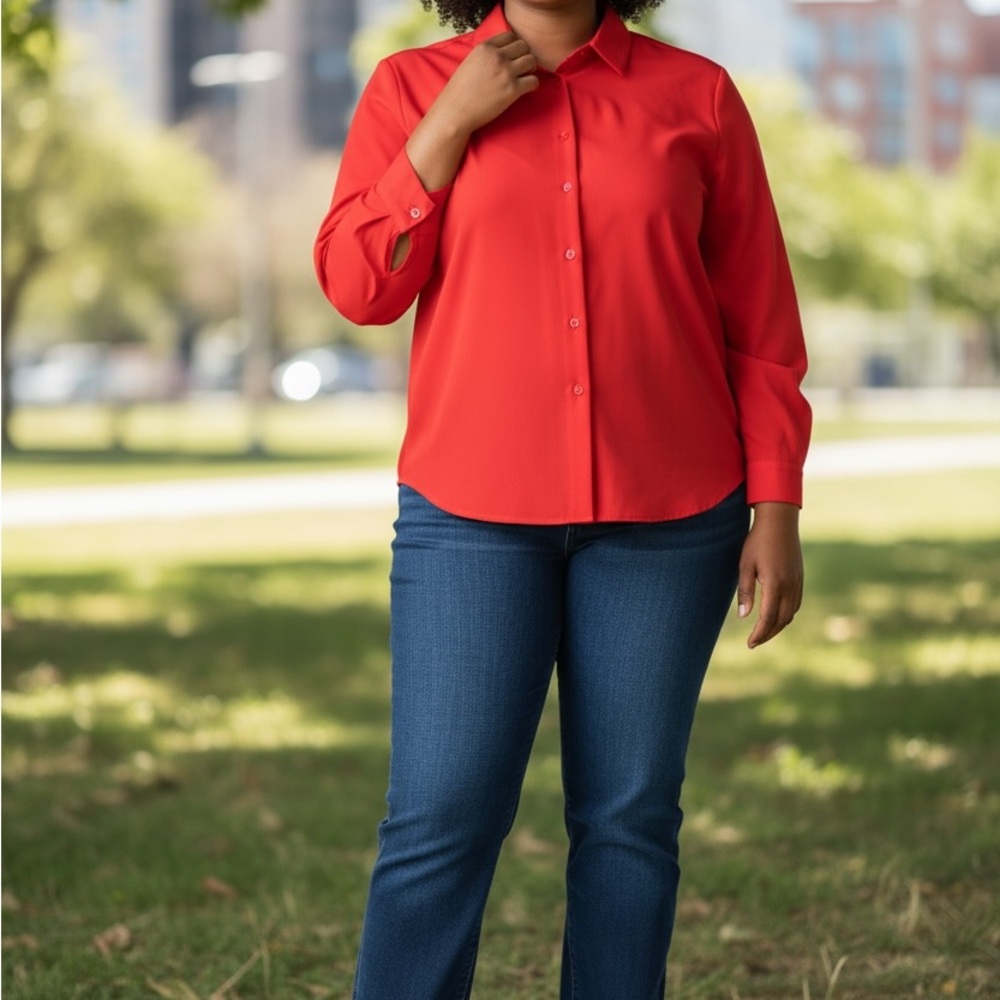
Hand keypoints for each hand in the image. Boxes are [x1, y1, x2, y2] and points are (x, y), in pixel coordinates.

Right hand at [431, 31, 539, 136]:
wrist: (455, 112)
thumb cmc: (459, 91)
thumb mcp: (469, 62)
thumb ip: (485, 55)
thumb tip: (500, 54)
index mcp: (485, 48)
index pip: (510, 36)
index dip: (514, 47)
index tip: (513, 57)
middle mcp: (497, 56)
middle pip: (523, 46)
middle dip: (524, 56)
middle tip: (521, 68)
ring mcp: (506, 72)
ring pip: (531, 61)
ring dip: (530, 69)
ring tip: (524, 78)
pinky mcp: (512, 90)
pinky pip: (534, 81)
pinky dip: (533, 85)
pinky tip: (525, 89)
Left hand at [737, 502, 802, 648]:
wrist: (780, 521)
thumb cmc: (757, 542)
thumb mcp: (745, 565)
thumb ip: (745, 591)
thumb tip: (743, 616)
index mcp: (775, 584)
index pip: (768, 618)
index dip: (759, 634)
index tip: (749, 644)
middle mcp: (790, 586)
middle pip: (781, 620)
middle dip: (768, 634)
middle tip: (754, 642)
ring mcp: (798, 582)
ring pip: (791, 614)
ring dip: (778, 626)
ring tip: (764, 633)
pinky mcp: (800, 578)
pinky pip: (796, 604)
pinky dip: (786, 615)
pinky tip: (776, 616)